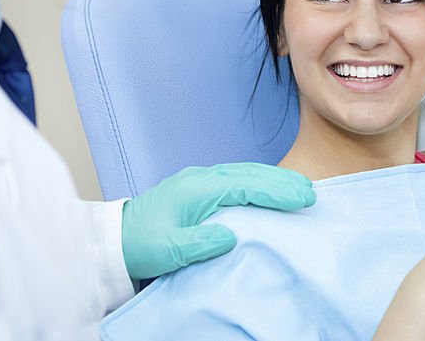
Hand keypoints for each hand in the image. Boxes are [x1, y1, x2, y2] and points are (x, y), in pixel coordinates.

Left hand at [121, 163, 314, 279]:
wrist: (114, 238)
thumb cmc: (139, 245)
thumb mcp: (166, 251)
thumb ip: (198, 243)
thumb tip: (231, 235)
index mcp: (196, 189)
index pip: (246, 184)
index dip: (276, 190)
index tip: (302, 198)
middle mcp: (202, 178)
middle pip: (251, 174)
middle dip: (283, 181)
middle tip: (311, 192)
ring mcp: (201, 181)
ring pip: (246, 173)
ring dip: (274, 179)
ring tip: (300, 189)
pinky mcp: (200, 188)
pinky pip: (238, 179)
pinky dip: (260, 182)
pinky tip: (273, 189)